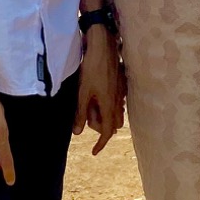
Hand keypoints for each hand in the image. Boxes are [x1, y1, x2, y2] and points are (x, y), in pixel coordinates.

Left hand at [75, 26, 124, 155]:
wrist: (104, 47)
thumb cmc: (92, 69)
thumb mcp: (82, 92)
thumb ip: (81, 113)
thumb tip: (78, 132)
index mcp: (109, 105)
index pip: (106, 132)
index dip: (100, 144)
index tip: (94, 152)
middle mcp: (118, 102)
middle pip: (112, 124)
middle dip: (101, 127)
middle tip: (86, 120)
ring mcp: (122, 93)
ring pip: (116, 113)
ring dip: (105, 116)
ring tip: (91, 107)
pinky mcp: (121, 85)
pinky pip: (117, 102)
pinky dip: (108, 106)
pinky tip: (98, 96)